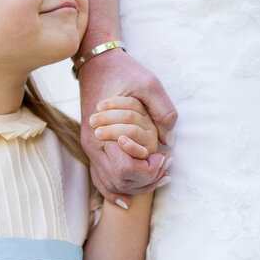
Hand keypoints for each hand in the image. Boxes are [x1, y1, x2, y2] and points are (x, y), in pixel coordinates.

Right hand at [78, 48, 176, 203]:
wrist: (96, 63)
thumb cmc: (123, 71)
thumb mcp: (149, 84)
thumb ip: (163, 111)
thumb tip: (169, 142)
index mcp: (103, 133)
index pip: (126, 170)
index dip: (149, 170)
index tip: (165, 157)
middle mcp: (93, 146)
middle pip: (119, 182)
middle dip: (146, 180)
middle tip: (166, 167)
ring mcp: (91, 148)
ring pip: (110, 184)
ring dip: (135, 186)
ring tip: (158, 175)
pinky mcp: (93, 147)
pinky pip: (101, 178)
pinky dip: (116, 189)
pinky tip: (129, 197)